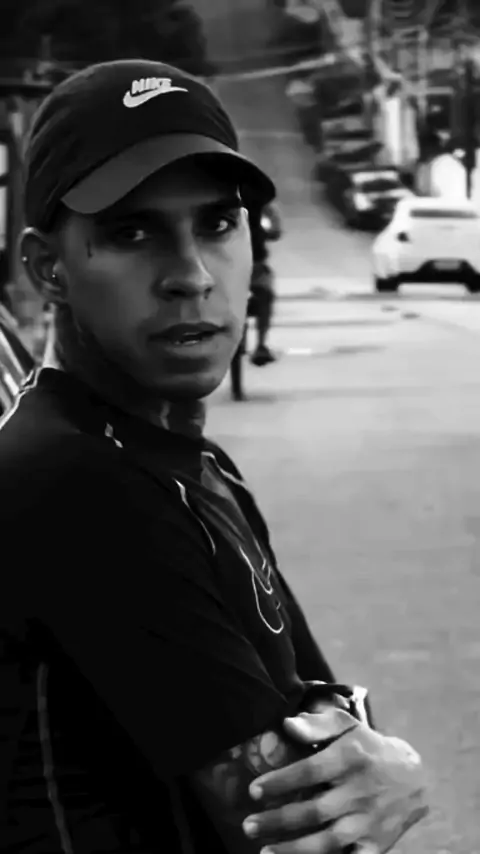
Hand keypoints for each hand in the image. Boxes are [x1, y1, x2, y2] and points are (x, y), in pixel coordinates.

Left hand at [242, 708, 427, 853]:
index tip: (253, 791)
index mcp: (350, 758)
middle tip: (248, 825)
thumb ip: (318, 723)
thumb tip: (287, 725)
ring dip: (296, 850)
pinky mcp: (377, 845)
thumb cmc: (369, 749)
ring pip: (329, 841)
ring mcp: (369, 822)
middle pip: (315, 810)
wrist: (415, 777)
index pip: (311, 771)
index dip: (281, 782)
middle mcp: (360, 791)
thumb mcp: (348, 727)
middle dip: (279, 820)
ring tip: (265, 852)